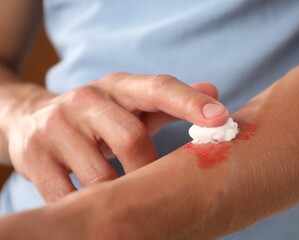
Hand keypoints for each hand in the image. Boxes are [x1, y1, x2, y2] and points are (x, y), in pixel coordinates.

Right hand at [6, 73, 228, 201]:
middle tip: (161, 192)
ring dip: (120, 195)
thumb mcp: (131, 104)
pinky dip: (88, 206)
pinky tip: (98, 208)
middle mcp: (87, 100)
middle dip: (149, 171)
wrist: (31, 119)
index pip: (158, 88)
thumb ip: (170, 103)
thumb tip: (214, 93)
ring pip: (99, 175)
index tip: (221, 119)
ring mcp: (56, 126)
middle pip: (131, 139)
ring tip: (131, 204)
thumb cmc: (98, 117)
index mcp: (119, 87)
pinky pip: (67, 194)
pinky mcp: (34, 154)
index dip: (190, 103)